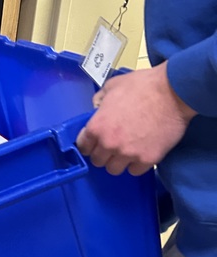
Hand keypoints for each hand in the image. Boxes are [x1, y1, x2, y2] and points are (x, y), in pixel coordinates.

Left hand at [77, 63, 195, 175]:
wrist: (173, 93)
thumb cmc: (143, 86)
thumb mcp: (113, 86)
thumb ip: (100, 99)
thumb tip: (97, 106)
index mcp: (97, 126)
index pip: (83, 146)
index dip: (88, 144)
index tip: (94, 142)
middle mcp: (109, 144)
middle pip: (98, 161)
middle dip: (103, 154)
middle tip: (113, 145)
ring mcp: (128, 154)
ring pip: (114, 169)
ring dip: (119, 162)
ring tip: (127, 151)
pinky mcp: (147, 159)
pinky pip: (135, 171)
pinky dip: (137, 164)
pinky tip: (141, 153)